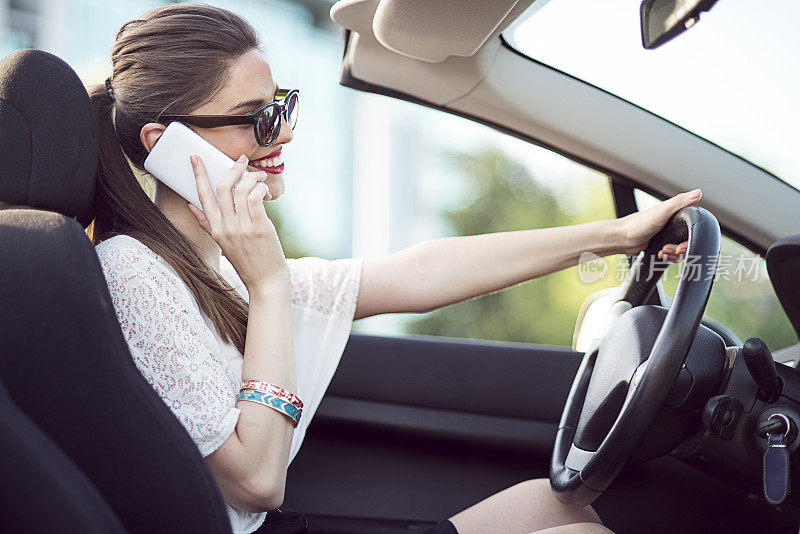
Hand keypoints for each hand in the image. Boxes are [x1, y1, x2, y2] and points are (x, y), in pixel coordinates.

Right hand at [187, 153, 289, 290]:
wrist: (265, 282)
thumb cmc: (248, 262)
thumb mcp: (223, 243)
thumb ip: (207, 224)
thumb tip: (191, 207)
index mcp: (215, 229)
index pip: (201, 196)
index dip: (198, 175)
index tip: (196, 157)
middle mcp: (226, 227)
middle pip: (222, 188)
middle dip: (232, 169)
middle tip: (242, 160)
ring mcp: (242, 228)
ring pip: (241, 190)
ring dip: (251, 177)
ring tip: (259, 176)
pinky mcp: (259, 228)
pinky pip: (256, 198)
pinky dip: (260, 188)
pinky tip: (266, 190)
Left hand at [618, 189, 702, 260]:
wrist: (622, 238)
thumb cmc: (638, 224)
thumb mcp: (662, 210)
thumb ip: (680, 202)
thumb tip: (698, 192)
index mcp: (677, 213)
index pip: (695, 228)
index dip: (691, 239)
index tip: (681, 245)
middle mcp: (675, 224)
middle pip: (689, 241)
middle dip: (681, 249)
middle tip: (670, 249)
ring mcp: (669, 235)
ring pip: (682, 250)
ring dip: (674, 254)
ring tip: (663, 251)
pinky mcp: (663, 244)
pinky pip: (674, 254)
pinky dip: (669, 257)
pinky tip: (661, 254)